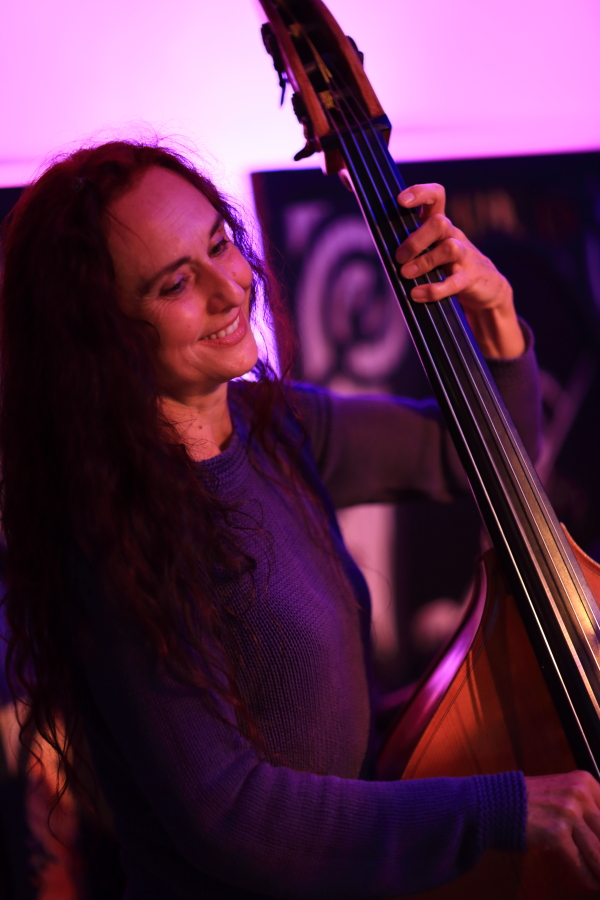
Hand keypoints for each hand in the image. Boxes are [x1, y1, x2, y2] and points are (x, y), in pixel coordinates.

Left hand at [394, 183, 524, 358]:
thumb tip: (382, 253)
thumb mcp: (432, 251)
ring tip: (406, 275)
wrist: (487, 288)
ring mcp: (465, 256)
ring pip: (449, 248)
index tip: (400, 200)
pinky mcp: (470, 278)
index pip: (436, 197)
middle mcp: (453, 236)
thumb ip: (412, 248)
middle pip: (439, 223)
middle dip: (415, 240)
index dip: (420, 193)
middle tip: (399, 257)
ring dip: (424, 262)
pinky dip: (433, 289)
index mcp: (441, 226)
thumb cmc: (449, 267)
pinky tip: (417, 294)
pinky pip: (454, 281)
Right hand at [525, 770, 599, 891]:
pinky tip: (592, 883)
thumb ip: (587, 810)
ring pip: (598, 852)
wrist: (495, 803)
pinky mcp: (556, 832)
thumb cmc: (528, 801)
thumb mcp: (563, 795)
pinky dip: (588, 877)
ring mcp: (568, 812)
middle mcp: (579, 793)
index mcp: (584, 781)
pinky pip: (580, 862)